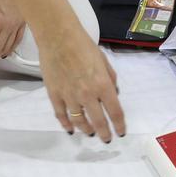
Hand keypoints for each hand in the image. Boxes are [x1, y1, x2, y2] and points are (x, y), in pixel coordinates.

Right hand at [36, 23, 125, 141]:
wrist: (58, 37)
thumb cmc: (83, 45)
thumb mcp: (104, 60)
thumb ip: (111, 78)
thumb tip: (114, 93)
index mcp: (103, 85)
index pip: (114, 112)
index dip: (119, 125)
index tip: (120, 132)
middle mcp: (87, 94)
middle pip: (98, 122)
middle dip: (104, 133)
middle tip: (106, 139)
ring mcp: (69, 96)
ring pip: (79, 121)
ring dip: (86, 129)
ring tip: (90, 132)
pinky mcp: (54, 95)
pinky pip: (61, 115)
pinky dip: (66, 124)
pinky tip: (70, 129)